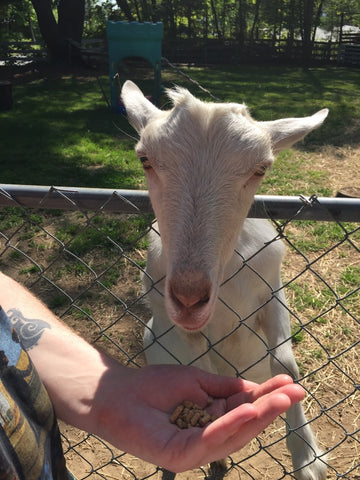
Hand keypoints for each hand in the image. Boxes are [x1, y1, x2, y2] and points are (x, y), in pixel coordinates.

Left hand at [94, 363, 303, 472]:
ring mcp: (195, 449)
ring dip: (259, 416)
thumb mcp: (197, 381)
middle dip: (271, 408)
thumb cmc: (154, 386)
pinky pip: (210, 440)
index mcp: (211, 418)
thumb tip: (255, 389)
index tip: (290, 382)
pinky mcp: (180, 456)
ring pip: (233, 435)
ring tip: (281, 399)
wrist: (118, 393)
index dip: (268, 396)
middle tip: (296, 392)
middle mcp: (208, 437)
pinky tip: (249, 408)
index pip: (244, 408)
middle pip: (245, 424)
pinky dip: (230, 424)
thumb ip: (224, 388)